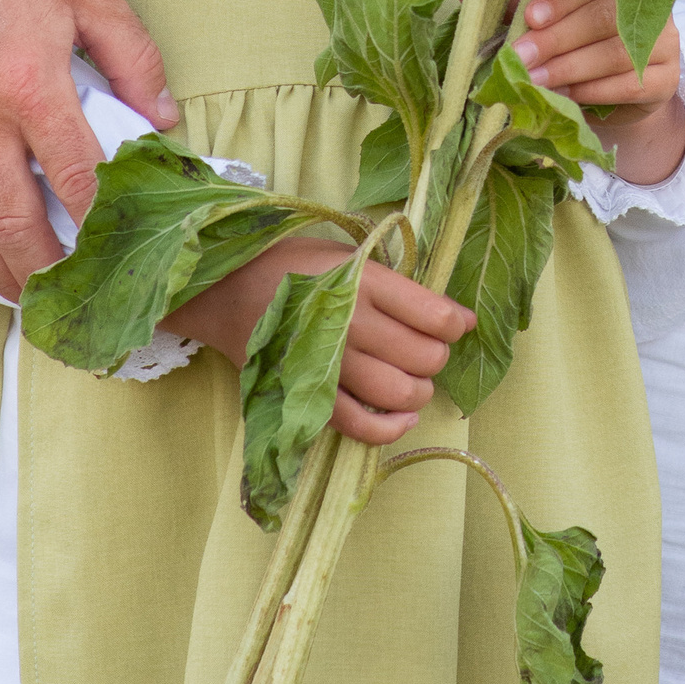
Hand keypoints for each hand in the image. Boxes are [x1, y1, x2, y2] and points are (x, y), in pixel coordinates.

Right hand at [166, 245, 475, 443]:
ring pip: (399, 393)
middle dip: (437, 357)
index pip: (432, 314)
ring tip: (414, 380)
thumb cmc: (294, 264)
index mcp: (363, 282)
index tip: (457, 323)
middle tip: (428, 349)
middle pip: (422, 357)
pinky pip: (361, 426)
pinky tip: (402, 415)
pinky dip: (390, 428)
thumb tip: (453, 314)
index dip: (454, 323)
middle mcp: (350, 325)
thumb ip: (396, 283)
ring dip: (419, 391)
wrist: (227, 289)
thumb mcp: (348, 255)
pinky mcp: (309, 398)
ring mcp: (329, 365)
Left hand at [513, 0, 684, 186]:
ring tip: (534, 82)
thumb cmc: (583, 43)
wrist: (627, 89)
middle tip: (520, 57)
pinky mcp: (668, 79)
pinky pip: (631, 83)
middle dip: (558, 38)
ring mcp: (666, 40)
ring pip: (617, 51)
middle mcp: (649, 2)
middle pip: (605, 16)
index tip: (530, 17)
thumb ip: (519, 4)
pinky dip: (594, 90)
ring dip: (571, 68)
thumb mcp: (553, 19)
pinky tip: (568, 96)